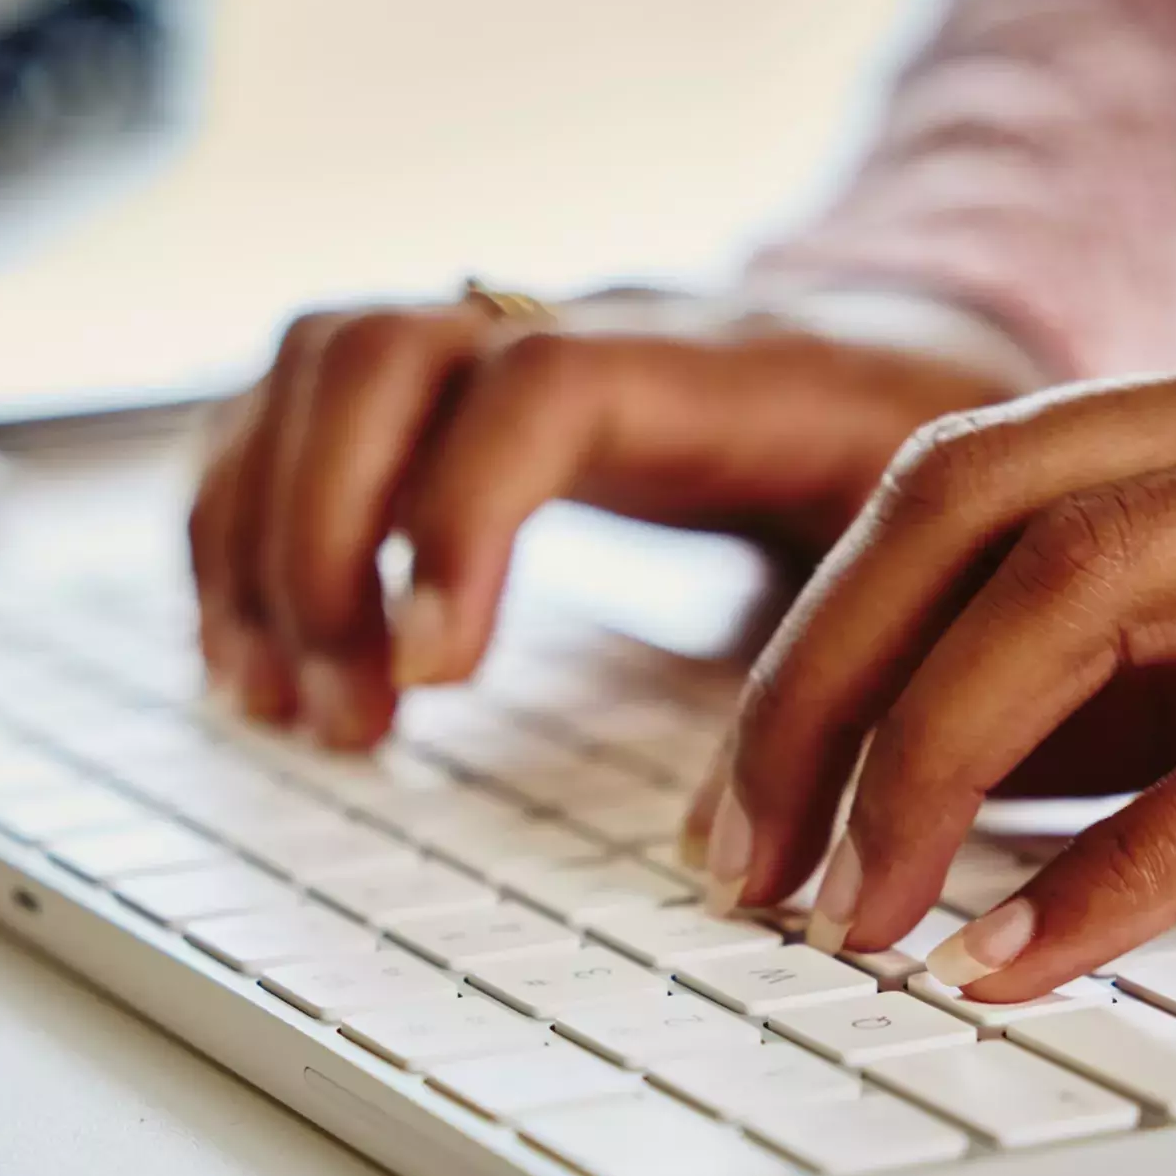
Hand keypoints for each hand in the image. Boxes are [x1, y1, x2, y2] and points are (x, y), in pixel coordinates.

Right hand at [186, 291, 1021, 747]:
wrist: (906, 351)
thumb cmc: (917, 469)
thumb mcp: (932, 554)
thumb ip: (849, 670)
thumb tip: (734, 854)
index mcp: (715, 367)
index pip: (542, 382)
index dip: (460, 518)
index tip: (436, 677)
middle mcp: (578, 321)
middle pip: (374, 352)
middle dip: (321, 546)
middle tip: (354, 723)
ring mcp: (496, 341)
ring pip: (313, 370)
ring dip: (262, 540)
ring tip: (283, 706)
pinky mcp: (442, 389)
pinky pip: (290, 409)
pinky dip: (242, 526)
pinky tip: (257, 653)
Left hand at [693, 315, 1175, 999]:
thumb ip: (1139, 672)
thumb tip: (904, 785)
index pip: (968, 468)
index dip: (817, 637)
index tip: (742, 799)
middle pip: (989, 501)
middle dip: (827, 694)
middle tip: (756, 870)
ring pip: (1100, 582)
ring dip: (933, 764)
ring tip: (863, 917)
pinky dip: (1129, 864)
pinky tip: (1025, 954)